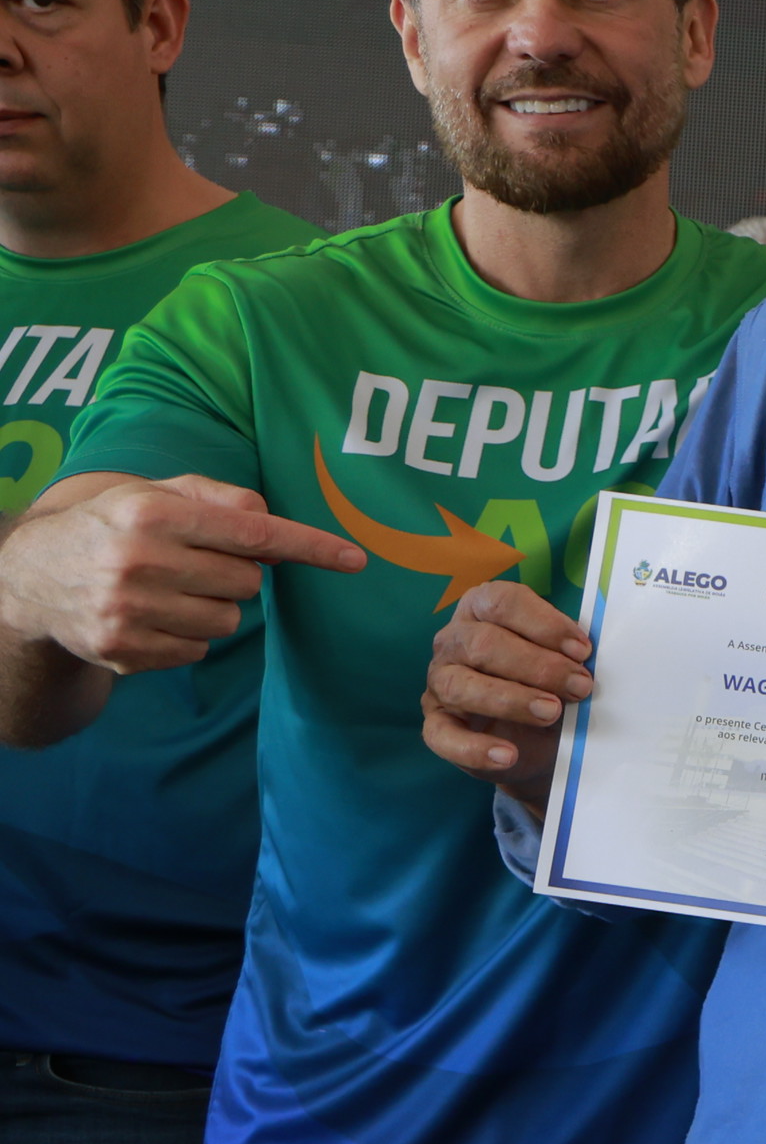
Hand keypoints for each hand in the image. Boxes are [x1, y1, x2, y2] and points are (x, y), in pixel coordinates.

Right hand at [0, 472, 361, 668]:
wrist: (32, 576)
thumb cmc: (114, 527)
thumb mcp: (156, 493)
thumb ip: (222, 500)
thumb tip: (279, 536)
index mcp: (152, 513)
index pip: (253, 532)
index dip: (310, 546)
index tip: (355, 558)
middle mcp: (139, 560)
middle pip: (247, 583)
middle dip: (233, 575)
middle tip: (191, 564)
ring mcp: (128, 610)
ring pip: (227, 622)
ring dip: (210, 608)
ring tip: (166, 590)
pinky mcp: (123, 649)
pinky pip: (197, 650)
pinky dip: (185, 636)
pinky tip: (150, 615)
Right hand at [419, 579, 590, 809]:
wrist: (538, 741)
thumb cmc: (549, 684)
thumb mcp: (563, 663)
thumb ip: (570, 653)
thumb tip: (590, 657)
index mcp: (481, 610)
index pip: (501, 602)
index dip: (543, 623)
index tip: (582, 649)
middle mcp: (454, 642)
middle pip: (483, 643)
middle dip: (538, 666)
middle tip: (580, 686)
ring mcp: (440, 683)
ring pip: (461, 686)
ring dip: (511, 700)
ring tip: (551, 713)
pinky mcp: (436, 724)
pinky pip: (442, 735)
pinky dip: (475, 748)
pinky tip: (507, 755)